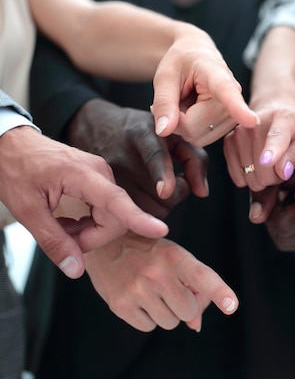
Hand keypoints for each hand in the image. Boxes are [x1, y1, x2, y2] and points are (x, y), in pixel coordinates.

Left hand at [0, 126, 167, 277]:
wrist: (10, 144)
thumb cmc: (15, 169)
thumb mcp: (26, 210)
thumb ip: (53, 241)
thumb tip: (75, 270)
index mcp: (82, 175)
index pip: (117, 202)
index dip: (139, 219)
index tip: (160, 230)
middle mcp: (100, 172)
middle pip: (115, 218)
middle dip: (92, 237)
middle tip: (62, 237)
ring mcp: (102, 174)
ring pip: (111, 216)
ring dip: (89, 230)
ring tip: (60, 225)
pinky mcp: (99, 179)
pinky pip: (106, 209)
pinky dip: (89, 221)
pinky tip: (68, 219)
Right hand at [68, 99, 208, 218]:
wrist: (97, 128)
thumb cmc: (145, 132)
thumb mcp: (173, 134)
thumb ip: (195, 160)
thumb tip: (202, 193)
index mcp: (142, 134)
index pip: (153, 155)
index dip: (161, 174)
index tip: (165, 191)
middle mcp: (122, 156)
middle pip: (161, 195)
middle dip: (177, 194)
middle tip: (173, 181)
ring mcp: (108, 178)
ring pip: (150, 210)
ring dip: (163, 205)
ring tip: (158, 187)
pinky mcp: (102, 195)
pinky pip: (134, 218)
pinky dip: (147, 213)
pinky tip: (145, 196)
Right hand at [85, 232, 237, 331]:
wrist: (105, 244)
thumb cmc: (148, 251)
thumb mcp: (174, 258)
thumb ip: (193, 287)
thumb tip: (195, 324)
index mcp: (175, 256)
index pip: (202, 276)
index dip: (219, 292)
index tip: (232, 306)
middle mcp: (156, 272)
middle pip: (189, 310)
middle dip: (185, 305)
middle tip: (171, 289)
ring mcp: (137, 289)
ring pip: (170, 322)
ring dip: (166, 312)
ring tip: (152, 291)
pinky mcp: (119, 305)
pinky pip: (148, 327)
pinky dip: (147, 318)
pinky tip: (138, 298)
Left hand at [150, 25, 259, 145]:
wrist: (196, 57)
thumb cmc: (181, 63)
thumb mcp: (165, 76)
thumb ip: (163, 102)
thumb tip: (163, 131)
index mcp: (218, 75)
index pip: (228, 94)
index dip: (239, 109)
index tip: (253, 121)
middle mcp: (233, 95)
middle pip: (194, 127)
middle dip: (176, 120)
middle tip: (173, 99)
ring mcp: (233, 113)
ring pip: (197, 137)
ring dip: (183, 125)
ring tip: (185, 103)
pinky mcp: (229, 125)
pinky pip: (201, 139)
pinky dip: (190, 130)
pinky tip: (192, 112)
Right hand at [223, 91, 294, 191]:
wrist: (274, 106)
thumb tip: (283, 172)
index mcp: (283, 118)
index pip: (276, 136)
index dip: (272, 151)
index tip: (267, 161)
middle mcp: (255, 123)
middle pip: (262, 168)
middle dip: (275, 176)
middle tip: (281, 165)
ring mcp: (239, 132)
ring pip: (250, 176)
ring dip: (262, 178)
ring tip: (270, 163)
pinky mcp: (228, 142)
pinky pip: (238, 176)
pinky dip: (248, 177)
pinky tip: (256, 166)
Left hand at [248, 145, 294, 250]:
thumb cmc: (292, 168)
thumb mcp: (274, 172)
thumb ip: (263, 193)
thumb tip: (256, 218)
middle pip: (286, 226)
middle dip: (273, 215)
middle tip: (278, 197)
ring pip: (286, 239)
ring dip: (278, 224)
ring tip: (287, 203)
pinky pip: (290, 243)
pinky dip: (284, 232)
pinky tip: (293, 214)